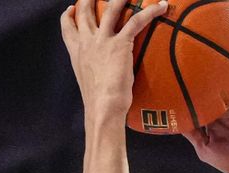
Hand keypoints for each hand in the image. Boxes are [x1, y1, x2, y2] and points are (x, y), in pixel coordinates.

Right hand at [60, 0, 167, 122]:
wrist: (102, 106)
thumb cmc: (98, 103)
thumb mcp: (89, 82)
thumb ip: (93, 72)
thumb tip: (103, 78)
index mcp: (77, 52)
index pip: (67, 27)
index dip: (69, 15)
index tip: (71, 9)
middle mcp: (87, 42)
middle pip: (85, 11)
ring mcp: (102, 40)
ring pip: (111, 8)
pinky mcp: (120, 43)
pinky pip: (137, 21)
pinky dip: (151, 12)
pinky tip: (161, 6)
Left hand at [183, 35, 228, 172]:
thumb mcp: (204, 147)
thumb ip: (191, 132)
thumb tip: (171, 119)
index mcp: (209, 112)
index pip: (195, 91)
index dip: (185, 78)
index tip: (171, 63)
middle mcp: (223, 100)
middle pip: (212, 74)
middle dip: (204, 57)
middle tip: (191, 36)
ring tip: (226, 28)